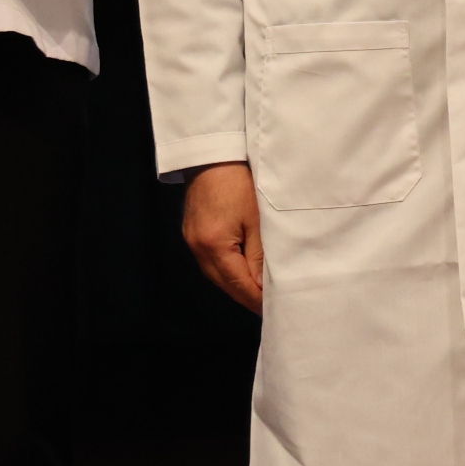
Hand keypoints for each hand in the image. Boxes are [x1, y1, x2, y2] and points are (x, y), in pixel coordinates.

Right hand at [179, 162, 262, 312]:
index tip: (273, 309)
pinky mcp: (192, 232)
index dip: (256, 299)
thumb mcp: (257, 220)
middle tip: (268, 307)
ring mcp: (192, 240)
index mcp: (214, 245)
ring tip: (258, 293)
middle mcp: (198, 247)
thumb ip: (259, 255)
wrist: (214, 156)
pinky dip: (226, 270)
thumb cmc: (239, 182)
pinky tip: (240, 272)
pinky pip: (210, 261)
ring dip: (236, 285)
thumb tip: (261, 285)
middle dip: (246, 297)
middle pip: (224, 284)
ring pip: (216, 274)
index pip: (238, 284)